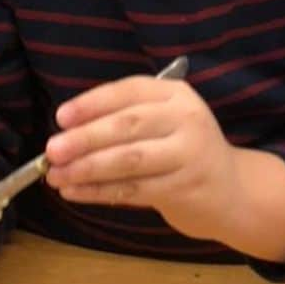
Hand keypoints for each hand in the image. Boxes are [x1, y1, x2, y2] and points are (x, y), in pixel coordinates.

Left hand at [43, 74, 241, 241]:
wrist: (232, 190)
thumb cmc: (183, 149)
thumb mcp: (164, 120)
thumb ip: (125, 118)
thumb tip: (67, 129)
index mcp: (176, 94)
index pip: (129, 91)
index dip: (92, 103)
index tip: (61, 117)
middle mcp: (186, 119)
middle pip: (127, 126)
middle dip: (85, 138)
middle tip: (52, 150)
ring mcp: (189, 155)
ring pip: (128, 161)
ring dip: (87, 169)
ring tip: (56, 175)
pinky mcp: (185, 189)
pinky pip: (132, 190)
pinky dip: (99, 191)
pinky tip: (75, 193)